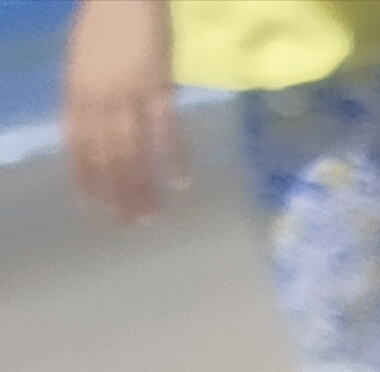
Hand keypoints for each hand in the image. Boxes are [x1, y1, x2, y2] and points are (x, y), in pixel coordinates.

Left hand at [61, 0, 181, 218]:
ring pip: (134, 152)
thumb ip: (84, 95)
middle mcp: (100, 99)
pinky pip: (166, 131)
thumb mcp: (79, 60)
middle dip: (117, 193)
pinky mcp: (159, 88)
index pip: (78, 145)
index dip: (86, 177)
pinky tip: (182, 183)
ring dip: (143, 187)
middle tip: (129, 223)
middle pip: (107, 156)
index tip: (94, 206)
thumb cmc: (102, 21)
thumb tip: (91, 133)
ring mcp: (130, 95)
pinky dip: (175, 158)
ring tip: (152, 216)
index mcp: (77, 91)